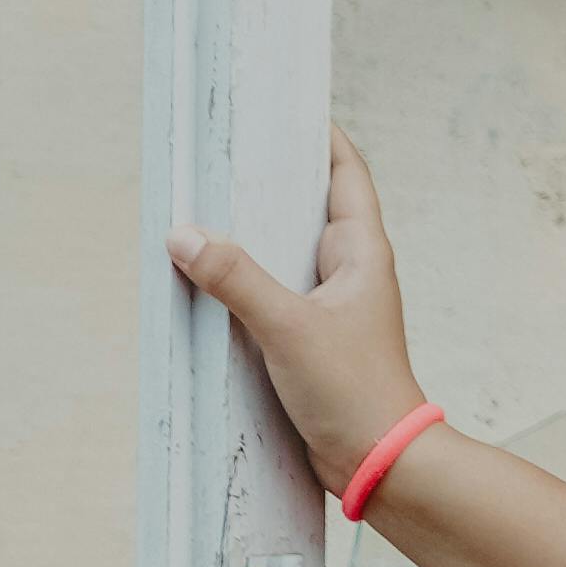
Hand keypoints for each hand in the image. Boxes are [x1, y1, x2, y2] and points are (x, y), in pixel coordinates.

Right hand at [172, 128, 424, 505]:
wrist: (381, 460)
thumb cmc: (354, 390)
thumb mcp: (287, 327)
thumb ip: (236, 280)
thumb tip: (185, 234)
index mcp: (361, 251)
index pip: (345, 173)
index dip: (320, 137)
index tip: (287, 106)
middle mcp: (350, 270)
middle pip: (310, 208)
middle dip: (272, 182)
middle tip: (227, 154)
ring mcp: (332, 305)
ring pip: (289, 255)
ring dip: (254, 237)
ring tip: (205, 210)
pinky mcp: (313, 339)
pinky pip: (276, 295)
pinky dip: (247, 283)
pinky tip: (210, 283)